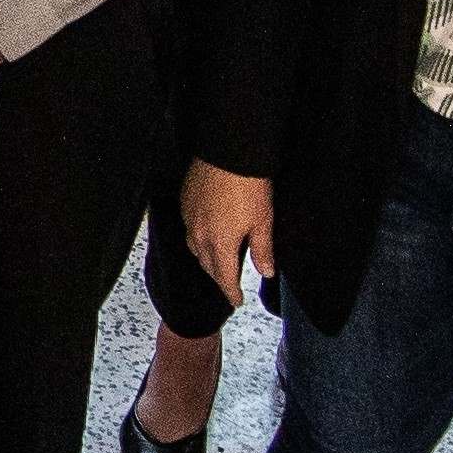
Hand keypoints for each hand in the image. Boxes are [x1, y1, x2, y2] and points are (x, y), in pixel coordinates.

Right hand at [183, 161, 276, 300]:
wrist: (228, 153)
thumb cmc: (247, 184)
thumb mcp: (263, 221)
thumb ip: (263, 250)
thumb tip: (266, 271)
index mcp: (220, 244)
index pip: (224, 277)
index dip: (231, 292)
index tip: (236, 300)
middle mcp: (200, 235)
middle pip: (207, 265)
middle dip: (218, 276)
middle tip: (229, 282)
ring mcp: (189, 218)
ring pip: (195, 248)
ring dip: (207, 258)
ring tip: (218, 259)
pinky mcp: (186, 202)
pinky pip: (189, 228)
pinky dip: (198, 237)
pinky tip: (207, 231)